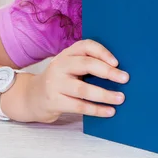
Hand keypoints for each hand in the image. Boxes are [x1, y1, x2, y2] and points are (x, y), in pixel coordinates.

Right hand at [10, 40, 128, 122]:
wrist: (32, 97)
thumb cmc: (60, 81)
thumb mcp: (70, 67)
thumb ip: (87, 65)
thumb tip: (119, 71)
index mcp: (67, 54)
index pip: (86, 46)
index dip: (102, 52)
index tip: (117, 62)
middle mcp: (59, 66)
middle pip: (86, 65)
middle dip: (108, 72)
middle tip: (125, 79)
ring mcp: (55, 84)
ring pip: (83, 89)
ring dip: (105, 94)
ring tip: (121, 98)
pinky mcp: (54, 101)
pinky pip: (79, 106)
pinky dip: (97, 110)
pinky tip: (109, 111)